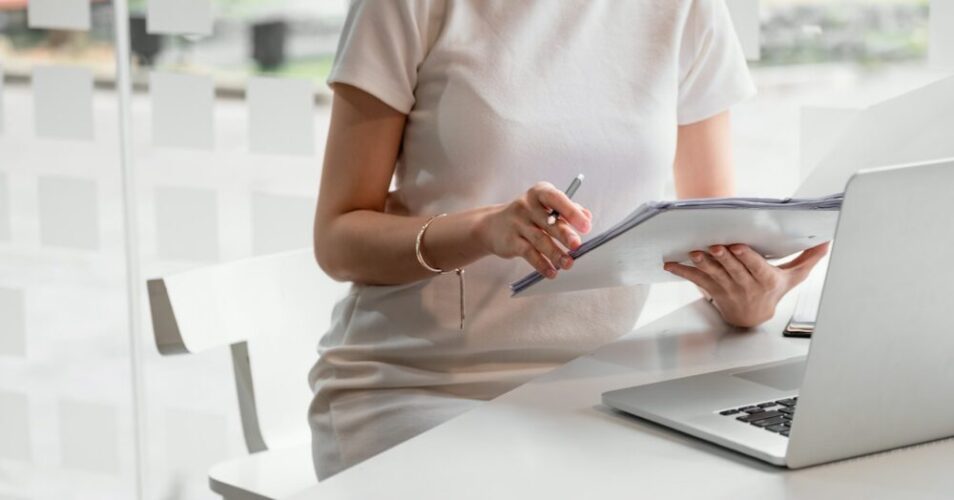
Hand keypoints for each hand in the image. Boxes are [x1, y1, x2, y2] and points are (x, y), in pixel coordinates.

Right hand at [474, 182, 591, 278]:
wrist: (492, 225)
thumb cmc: (528, 215)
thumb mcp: (546, 206)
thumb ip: (568, 210)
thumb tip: (587, 217)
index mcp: (540, 193)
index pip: (556, 199)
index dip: (571, 212)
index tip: (585, 226)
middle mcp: (527, 205)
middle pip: (549, 221)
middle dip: (564, 234)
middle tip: (577, 245)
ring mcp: (517, 223)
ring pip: (540, 239)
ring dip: (555, 253)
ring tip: (568, 263)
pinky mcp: (511, 241)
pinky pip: (529, 253)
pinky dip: (541, 264)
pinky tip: (551, 271)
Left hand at [664, 243, 829, 327]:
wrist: (752, 318)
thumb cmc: (772, 292)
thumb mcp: (792, 278)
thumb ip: (808, 259)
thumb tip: (826, 242)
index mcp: (765, 280)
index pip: (755, 267)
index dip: (746, 257)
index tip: (738, 246)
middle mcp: (745, 286)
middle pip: (733, 270)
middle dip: (723, 257)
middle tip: (714, 246)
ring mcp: (727, 289)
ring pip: (714, 275)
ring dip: (703, 263)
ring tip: (694, 253)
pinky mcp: (712, 291)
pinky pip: (696, 281)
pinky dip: (683, 272)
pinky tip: (671, 264)